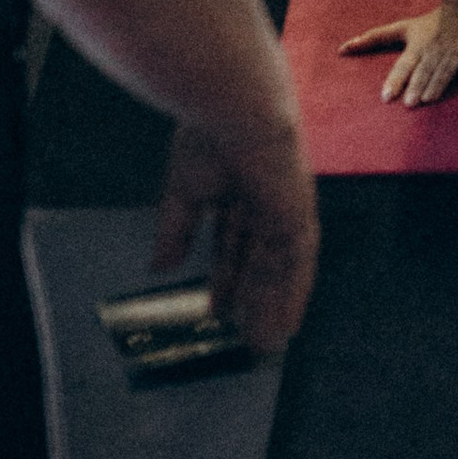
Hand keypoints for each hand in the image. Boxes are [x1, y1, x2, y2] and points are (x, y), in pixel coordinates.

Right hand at [151, 116, 318, 351]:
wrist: (233, 110)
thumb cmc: (208, 135)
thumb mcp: (185, 193)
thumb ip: (176, 232)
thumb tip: (160, 269)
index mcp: (241, 189)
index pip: (233, 245)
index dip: (226, 278)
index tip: (217, 310)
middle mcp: (269, 203)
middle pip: (260, 264)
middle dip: (253, 300)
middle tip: (247, 337)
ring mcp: (286, 212)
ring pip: (278, 273)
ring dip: (271, 310)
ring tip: (264, 347)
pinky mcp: (297, 219)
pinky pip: (294, 270)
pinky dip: (289, 300)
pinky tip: (283, 327)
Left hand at [340, 4, 457, 101]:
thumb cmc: (433, 23)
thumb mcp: (403, 28)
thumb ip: (374, 38)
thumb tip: (341, 48)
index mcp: (418, 46)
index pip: (404, 65)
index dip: (395, 80)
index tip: (386, 96)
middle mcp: (435, 50)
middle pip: (424, 70)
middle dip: (417, 85)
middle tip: (409, 103)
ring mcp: (457, 51)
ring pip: (446, 69)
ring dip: (438, 83)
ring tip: (430, 99)